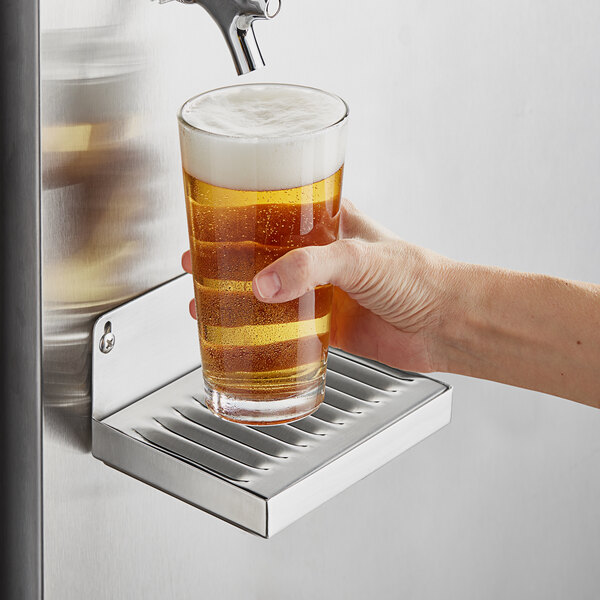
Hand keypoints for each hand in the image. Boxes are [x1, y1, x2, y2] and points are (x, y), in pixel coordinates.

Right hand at [182, 199, 455, 372]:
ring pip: (267, 290)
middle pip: (260, 251)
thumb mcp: (358, 257)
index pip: (274, 206)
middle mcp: (320, 256)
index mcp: (329, 223)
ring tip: (203, 300)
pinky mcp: (325, 324)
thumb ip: (310, 268)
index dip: (237, 210)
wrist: (446, 323)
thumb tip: (263, 285)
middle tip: (194, 261)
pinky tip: (238, 335)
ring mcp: (321, 291)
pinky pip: (282, 327)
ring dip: (234, 294)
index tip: (206, 215)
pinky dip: (258, 331)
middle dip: (224, 255)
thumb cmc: (419, 277)